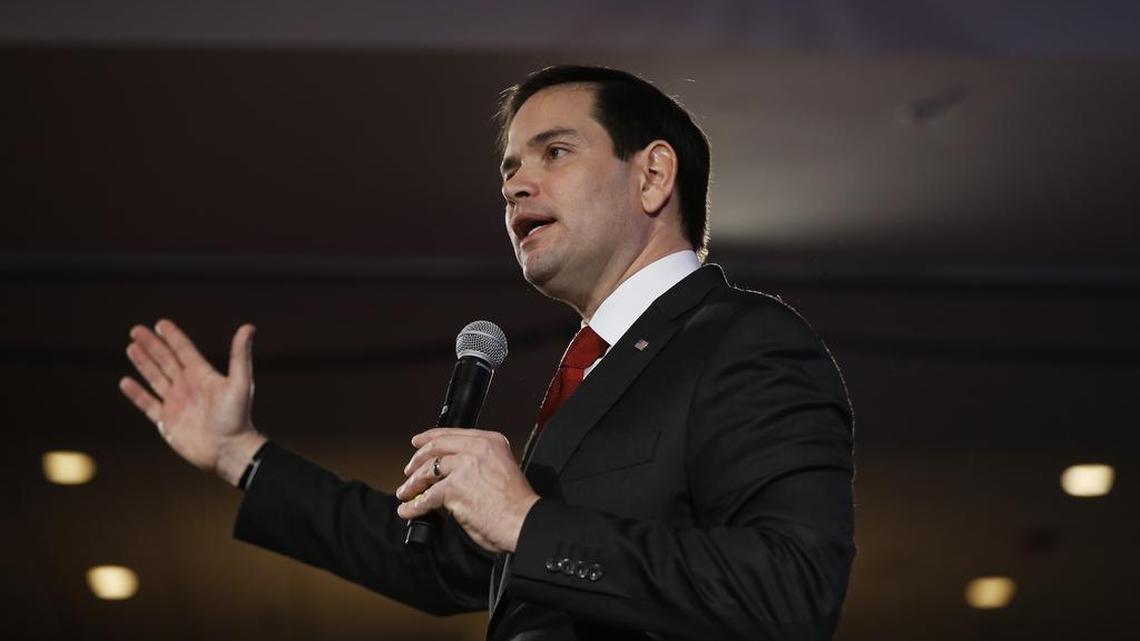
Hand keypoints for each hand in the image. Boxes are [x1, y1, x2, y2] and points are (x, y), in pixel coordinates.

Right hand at [119, 319, 265, 485]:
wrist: (228, 450)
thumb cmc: (237, 417)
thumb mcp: (240, 383)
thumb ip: (240, 355)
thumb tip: (249, 327)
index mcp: (202, 375)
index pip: (184, 350)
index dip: (172, 336)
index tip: (160, 323)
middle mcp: (187, 386)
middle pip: (165, 360)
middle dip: (151, 345)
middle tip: (136, 329)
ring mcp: (176, 403)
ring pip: (155, 378)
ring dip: (143, 363)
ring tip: (131, 347)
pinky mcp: (167, 421)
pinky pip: (147, 404)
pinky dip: (136, 393)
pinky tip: (125, 381)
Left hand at [396, 428, 539, 553]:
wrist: (523, 521)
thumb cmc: (516, 503)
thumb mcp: (502, 468)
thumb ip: (479, 463)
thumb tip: (451, 473)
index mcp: (490, 441)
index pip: (452, 434)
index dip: (429, 438)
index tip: (418, 443)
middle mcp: (477, 449)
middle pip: (436, 448)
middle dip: (417, 459)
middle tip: (408, 470)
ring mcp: (464, 467)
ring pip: (428, 471)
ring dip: (412, 483)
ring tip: (405, 492)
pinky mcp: (454, 488)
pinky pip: (426, 497)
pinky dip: (413, 505)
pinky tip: (408, 510)